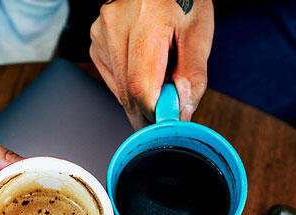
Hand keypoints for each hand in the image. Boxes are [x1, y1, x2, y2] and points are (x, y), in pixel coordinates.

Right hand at [90, 0, 213, 127]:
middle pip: (127, 93)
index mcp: (146, 17)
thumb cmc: (183, 1)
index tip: (170, 122)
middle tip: (170, 108)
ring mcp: (101, 33)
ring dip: (141, 99)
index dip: (156, 112)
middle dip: (150, 111)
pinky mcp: (96, 43)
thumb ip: (193, 75)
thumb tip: (180, 112)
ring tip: (159, 74)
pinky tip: (144, 68)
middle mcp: (115, 23)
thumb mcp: (199, 32)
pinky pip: (113, 83)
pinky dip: (130, 87)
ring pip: (119, 92)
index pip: (140, 86)